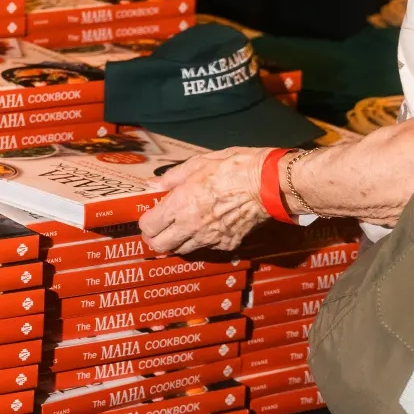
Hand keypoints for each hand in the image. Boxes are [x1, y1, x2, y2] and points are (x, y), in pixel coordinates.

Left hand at [137, 147, 274, 254]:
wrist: (268, 183)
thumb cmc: (233, 167)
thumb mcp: (198, 163)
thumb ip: (171, 178)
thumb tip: (152, 184)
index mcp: (180, 205)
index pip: (148, 227)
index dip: (146, 222)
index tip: (150, 216)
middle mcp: (191, 226)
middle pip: (160, 246)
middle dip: (155, 238)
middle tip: (159, 228)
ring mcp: (210, 238)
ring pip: (182, 250)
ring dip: (177, 242)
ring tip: (182, 227)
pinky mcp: (227, 244)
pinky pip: (207, 247)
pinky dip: (203, 240)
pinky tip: (209, 225)